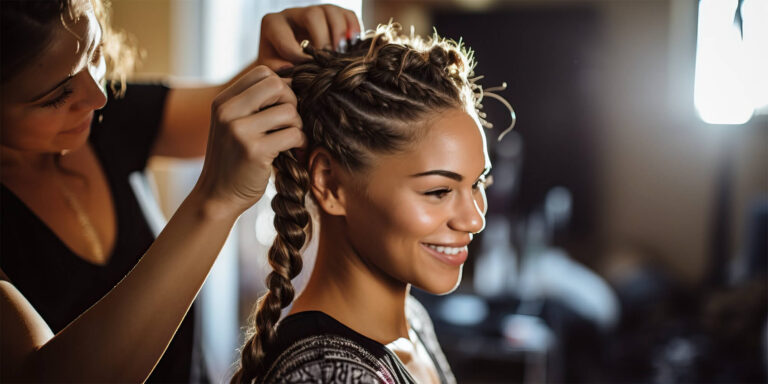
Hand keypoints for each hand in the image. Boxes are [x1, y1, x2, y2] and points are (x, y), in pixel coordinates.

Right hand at [194, 66, 305, 216]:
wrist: (217, 197)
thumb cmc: (234, 159)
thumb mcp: (234, 124)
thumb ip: (254, 103)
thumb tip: (293, 79)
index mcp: (223, 101)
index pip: (263, 73)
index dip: (282, 87)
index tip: (283, 107)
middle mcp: (227, 112)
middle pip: (277, 85)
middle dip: (292, 102)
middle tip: (290, 122)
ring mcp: (239, 131)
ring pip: (289, 111)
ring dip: (297, 126)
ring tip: (289, 140)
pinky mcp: (254, 151)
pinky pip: (293, 134)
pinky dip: (299, 143)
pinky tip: (292, 151)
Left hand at [257, 5, 361, 69]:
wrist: (292, 64)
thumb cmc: (281, 68)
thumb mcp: (274, 72)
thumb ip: (279, 74)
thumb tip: (292, 75)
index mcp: (273, 24)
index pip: (285, 35)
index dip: (298, 56)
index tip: (308, 71)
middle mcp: (294, 13)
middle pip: (312, 15)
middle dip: (323, 40)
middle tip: (327, 60)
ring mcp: (316, 12)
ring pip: (331, 12)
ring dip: (340, 34)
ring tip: (341, 54)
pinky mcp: (334, 16)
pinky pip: (348, 15)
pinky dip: (353, 30)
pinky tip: (352, 46)